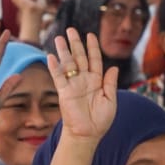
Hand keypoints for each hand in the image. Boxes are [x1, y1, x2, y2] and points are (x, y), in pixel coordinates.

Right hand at [46, 29, 118, 143]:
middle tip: (70, 30)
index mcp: (97, 81)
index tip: (90, 35)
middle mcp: (84, 80)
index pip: (94, 60)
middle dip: (75, 43)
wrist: (87, 134)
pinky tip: (51, 56)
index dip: (92, 47)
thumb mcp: (111, 100)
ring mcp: (73, 85)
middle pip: (79, 57)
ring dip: (63, 51)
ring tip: (59, 38)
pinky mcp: (64, 92)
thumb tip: (113, 67)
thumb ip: (110, 83)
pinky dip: (55, 67)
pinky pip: (58, 77)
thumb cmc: (100, 121)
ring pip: (68, 64)